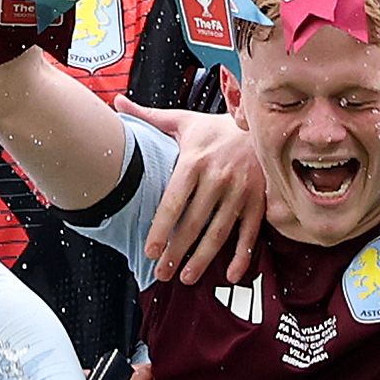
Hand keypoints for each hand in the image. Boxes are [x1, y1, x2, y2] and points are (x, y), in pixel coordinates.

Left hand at [128, 103, 264, 283]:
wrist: (262, 123)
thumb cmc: (215, 127)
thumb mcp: (183, 120)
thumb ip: (149, 116)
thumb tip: (117, 101)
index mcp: (195, 161)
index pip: (174, 201)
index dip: (161, 228)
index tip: (150, 251)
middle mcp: (219, 178)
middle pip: (194, 222)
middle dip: (177, 251)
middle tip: (163, 273)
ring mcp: (242, 191)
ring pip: (220, 232)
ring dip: (203, 259)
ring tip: (186, 278)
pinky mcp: (259, 200)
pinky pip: (250, 233)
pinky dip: (241, 256)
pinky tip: (229, 275)